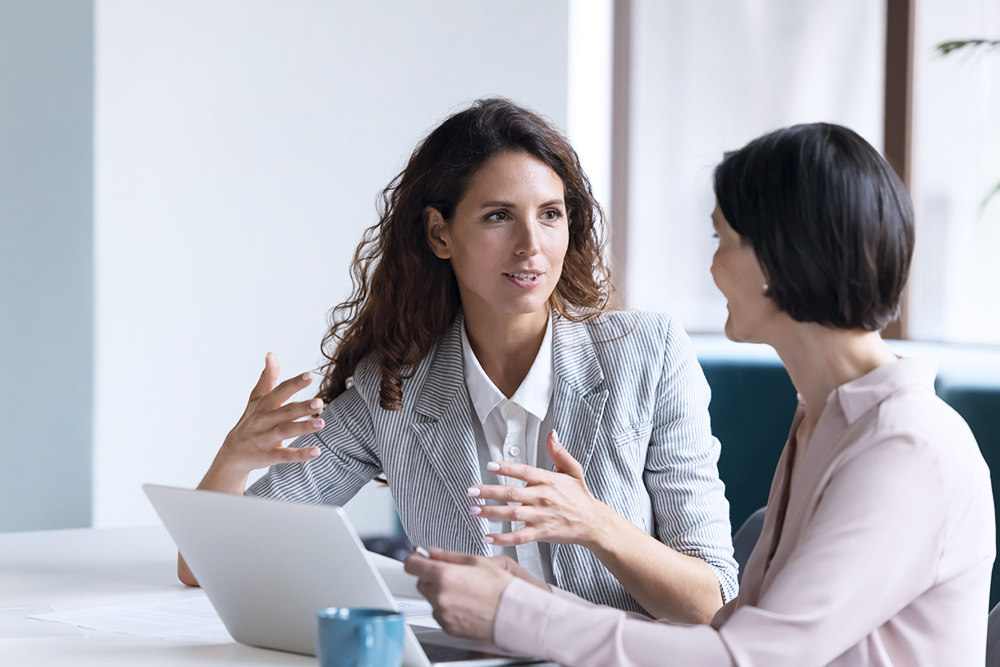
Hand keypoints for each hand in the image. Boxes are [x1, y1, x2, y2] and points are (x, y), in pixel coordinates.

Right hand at [214, 352, 324, 475]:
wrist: (232, 453)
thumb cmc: (250, 421)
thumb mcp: (256, 399)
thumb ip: (267, 378)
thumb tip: (271, 354)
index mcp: (264, 405)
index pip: (281, 391)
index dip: (295, 383)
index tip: (310, 375)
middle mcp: (264, 420)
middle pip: (285, 411)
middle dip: (302, 407)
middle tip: (320, 402)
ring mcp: (266, 439)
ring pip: (285, 431)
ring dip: (303, 427)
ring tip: (321, 423)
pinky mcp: (269, 456)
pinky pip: (286, 455)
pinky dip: (301, 454)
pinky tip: (316, 451)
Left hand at [403, 549, 521, 641]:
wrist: (512, 613)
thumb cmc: (500, 587)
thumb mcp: (477, 561)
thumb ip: (449, 556)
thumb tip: (432, 553)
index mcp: (444, 575)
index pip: (412, 565)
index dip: (416, 559)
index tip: (419, 559)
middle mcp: (439, 596)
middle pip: (421, 582)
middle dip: (432, 577)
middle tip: (452, 575)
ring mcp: (442, 613)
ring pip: (431, 599)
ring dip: (440, 593)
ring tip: (464, 592)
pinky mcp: (448, 627)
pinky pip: (440, 614)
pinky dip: (447, 609)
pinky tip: (465, 605)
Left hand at [468, 430, 613, 548]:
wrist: (593, 523)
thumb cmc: (580, 497)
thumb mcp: (573, 470)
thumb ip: (559, 452)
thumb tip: (551, 433)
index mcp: (549, 480)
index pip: (524, 472)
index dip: (506, 468)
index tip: (489, 465)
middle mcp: (543, 498)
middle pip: (512, 493)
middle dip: (489, 492)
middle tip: (471, 491)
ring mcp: (542, 516)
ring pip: (512, 514)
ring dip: (491, 513)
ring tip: (473, 510)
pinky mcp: (542, 533)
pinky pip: (519, 536)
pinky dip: (503, 538)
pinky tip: (488, 537)